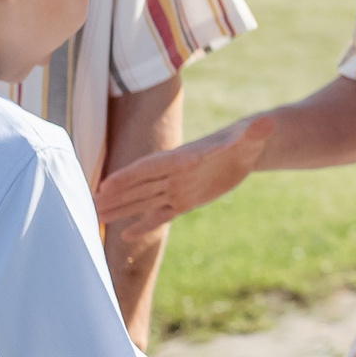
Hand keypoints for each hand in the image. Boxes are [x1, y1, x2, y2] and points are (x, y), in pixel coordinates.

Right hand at [96, 116, 275, 234]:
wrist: (247, 149)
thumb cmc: (248, 140)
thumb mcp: (253, 138)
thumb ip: (256, 132)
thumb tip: (268, 122)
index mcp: (186, 158)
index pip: (152, 167)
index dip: (130, 175)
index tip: (106, 183)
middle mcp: (176, 173)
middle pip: (140, 185)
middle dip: (116, 194)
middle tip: (87, 203)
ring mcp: (179, 187)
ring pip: (145, 200)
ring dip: (122, 208)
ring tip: (96, 215)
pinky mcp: (187, 200)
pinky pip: (162, 214)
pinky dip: (146, 224)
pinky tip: (126, 234)